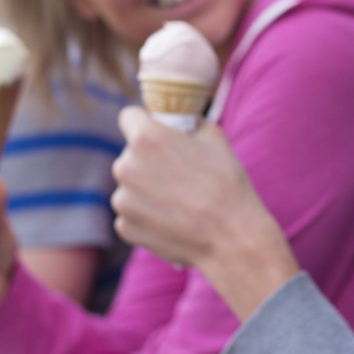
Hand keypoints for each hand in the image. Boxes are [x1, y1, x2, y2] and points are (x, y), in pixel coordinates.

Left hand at [113, 107, 274, 268]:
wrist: (231, 236)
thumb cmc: (227, 183)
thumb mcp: (215, 138)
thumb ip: (189, 124)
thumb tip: (182, 123)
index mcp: (145, 138)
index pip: (128, 116)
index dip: (144, 122)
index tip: (156, 132)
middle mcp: (125, 166)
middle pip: (130, 155)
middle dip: (148, 160)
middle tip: (178, 174)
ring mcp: (122, 199)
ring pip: (130, 185)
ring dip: (146, 189)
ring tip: (179, 201)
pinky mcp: (125, 227)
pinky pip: (132, 213)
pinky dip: (147, 216)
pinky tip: (173, 220)